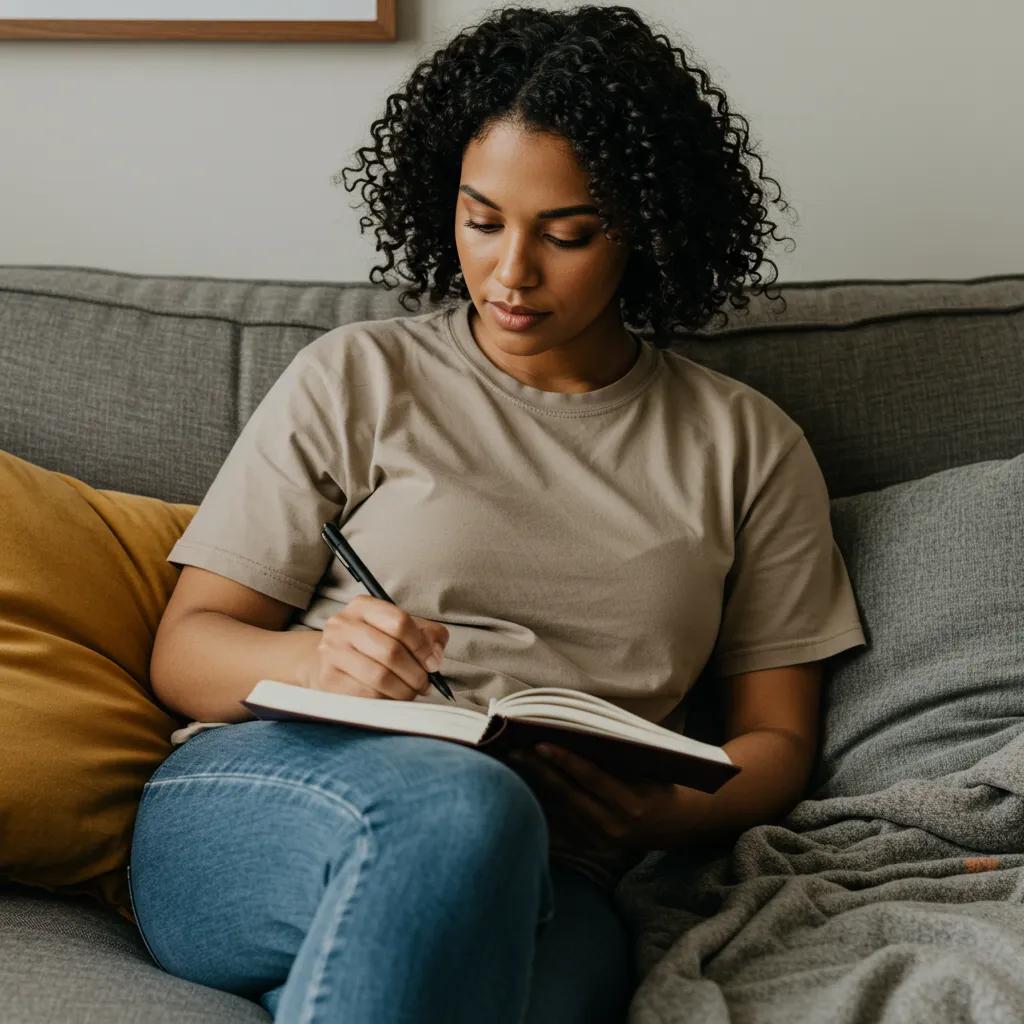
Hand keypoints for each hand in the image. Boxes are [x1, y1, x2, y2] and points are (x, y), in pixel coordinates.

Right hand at [302, 594, 448, 700]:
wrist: (330, 662)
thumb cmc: (373, 645)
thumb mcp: (401, 630)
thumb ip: (428, 635)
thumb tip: (435, 656)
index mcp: (363, 606)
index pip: (400, 622)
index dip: (422, 646)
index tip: (432, 663)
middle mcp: (342, 624)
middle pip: (391, 651)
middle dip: (415, 673)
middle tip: (424, 684)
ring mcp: (331, 651)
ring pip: (379, 676)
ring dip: (403, 691)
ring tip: (410, 693)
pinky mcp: (328, 679)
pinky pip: (365, 695)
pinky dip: (385, 701)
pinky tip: (390, 699)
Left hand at [506, 743, 685, 851]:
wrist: (681, 823)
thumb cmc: (663, 784)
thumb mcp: (649, 768)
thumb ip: (617, 756)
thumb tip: (577, 734)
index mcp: (631, 803)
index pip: (590, 777)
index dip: (564, 759)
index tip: (540, 743)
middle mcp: (614, 826)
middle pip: (568, 794)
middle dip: (539, 771)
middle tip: (514, 750)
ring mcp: (602, 840)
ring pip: (561, 809)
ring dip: (536, 786)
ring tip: (515, 765)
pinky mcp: (593, 846)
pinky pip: (562, 824)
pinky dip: (544, 805)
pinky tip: (526, 789)